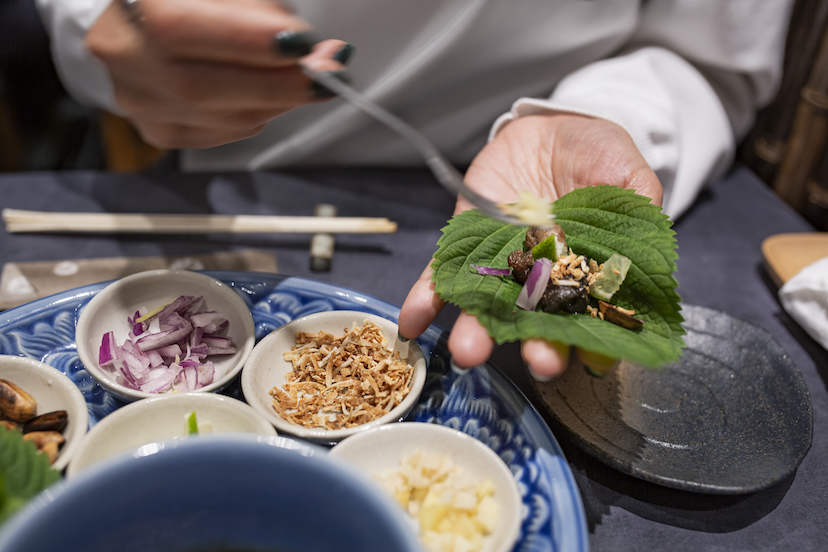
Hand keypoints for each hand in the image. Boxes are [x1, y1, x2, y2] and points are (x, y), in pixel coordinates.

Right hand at [86, 0, 351, 148]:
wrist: (149, 16)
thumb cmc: (196, 0)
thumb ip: (265, 10)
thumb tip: (319, 51)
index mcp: (132, 1)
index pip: (179, 28)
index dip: (246, 41)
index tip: (302, 44)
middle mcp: (123, 53)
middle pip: (201, 86)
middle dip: (277, 83)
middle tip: (327, 73)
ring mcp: (138, 98)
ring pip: (219, 116)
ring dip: (277, 100)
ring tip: (306, 77)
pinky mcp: (158, 129)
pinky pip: (223, 132)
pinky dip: (260, 114)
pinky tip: (270, 93)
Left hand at [399, 113, 662, 378]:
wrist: (548, 132)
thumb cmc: (596, 156)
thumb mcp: (627, 171)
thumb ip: (638, 205)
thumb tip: (644, 240)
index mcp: (586, 274)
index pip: (588, 315)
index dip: (589, 338)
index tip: (587, 357)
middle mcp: (542, 281)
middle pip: (539, 321)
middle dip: (536, 345)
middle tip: (538, 363)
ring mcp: (501, 267)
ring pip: (488, 307)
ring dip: (477, 332)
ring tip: (468, 352)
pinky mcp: (465, 248)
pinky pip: (442, 277)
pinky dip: (426, 298)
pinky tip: (414, 321)